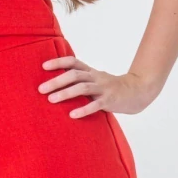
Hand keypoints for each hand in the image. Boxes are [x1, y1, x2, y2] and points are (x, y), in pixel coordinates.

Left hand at [38, 57, 160, 117]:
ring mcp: (103, 89)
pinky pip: (96, 105)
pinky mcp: (110, 101)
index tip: (44, 66)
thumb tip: (56, 85)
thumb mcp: (95, 80)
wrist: (137, 92)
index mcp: (91, 72)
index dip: (58, 62)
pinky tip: (72, 115)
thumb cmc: (111, 88)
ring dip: (66, 93)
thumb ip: (80, 81)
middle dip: (56, 81)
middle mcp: (96, 78)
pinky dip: (83, 109)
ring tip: (51, 100)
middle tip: (41, 89)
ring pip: (83, 88)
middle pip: (74, 75)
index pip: (73, 62)